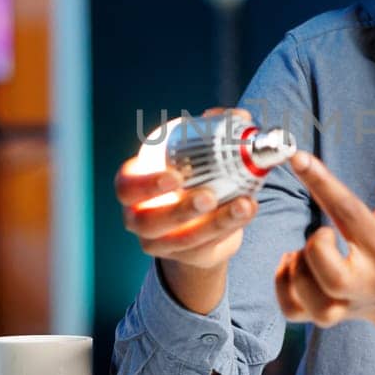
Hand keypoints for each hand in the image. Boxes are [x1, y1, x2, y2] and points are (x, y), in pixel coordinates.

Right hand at [114, 108, 258, 311]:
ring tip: (244, 205)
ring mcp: (160, 242)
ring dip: (216, 223)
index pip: (126, 186)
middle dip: (179, 210)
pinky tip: (249, 210)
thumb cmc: (192, 176)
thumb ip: (215, 131)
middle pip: (148, 220)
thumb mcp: (197, 154)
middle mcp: (140, 218)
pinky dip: (230, 228)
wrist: (203, 218)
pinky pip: (207, 246)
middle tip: (208, 197)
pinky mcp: (187, 257)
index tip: (175, 177)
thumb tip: (237, 116)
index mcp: (134, 186)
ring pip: (182, 240)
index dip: (145, 184)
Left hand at [275, 151, 374, 328]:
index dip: (322, 182)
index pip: (350, 214)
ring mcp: (343, 306)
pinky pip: (291, 309)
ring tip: (309, 249)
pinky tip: (294, 264)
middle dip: (316, 247)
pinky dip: (282, 284)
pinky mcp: (322, 316)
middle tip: (322, 232)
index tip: (298, 157)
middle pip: (333, 277)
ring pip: (308, 296)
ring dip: (298, 265)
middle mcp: (366, 284)